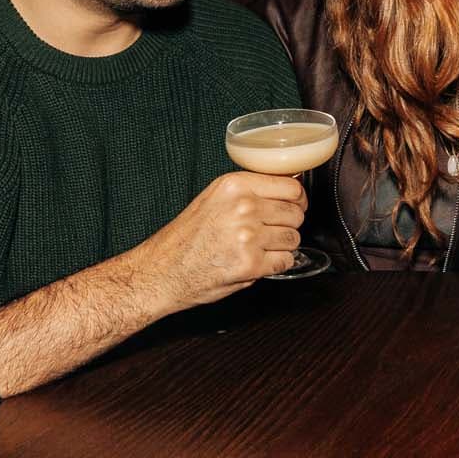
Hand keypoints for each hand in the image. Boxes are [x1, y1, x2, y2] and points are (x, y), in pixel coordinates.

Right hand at [135, 172, 305, 310]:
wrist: (161, 272)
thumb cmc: (187, 238)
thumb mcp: (215, 198)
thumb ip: (250, 191)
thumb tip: (292, 188)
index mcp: (235, 185)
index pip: (292, 187)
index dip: (297, 200)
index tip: (293, 206)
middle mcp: (243, 207)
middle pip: (296, 213)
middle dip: (288, 224)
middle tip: (270, 232)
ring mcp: (248, 236)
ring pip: (294, 238)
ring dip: (283, 246)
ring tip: (260, 248)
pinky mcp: (250, 264)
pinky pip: (286, 261)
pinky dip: (277, 264)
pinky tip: (258, 262)